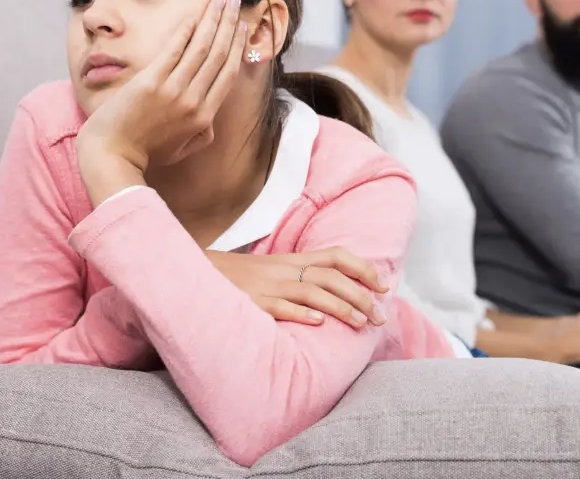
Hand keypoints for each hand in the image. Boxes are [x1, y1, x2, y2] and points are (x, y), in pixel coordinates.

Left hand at [77, 0, 246, 180]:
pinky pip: (172, 51)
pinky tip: (193, 17)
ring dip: (212, 21)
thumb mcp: (182, 149)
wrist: (112, 155)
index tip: (242, 28)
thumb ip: (202, 134)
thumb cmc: (145, 153)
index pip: (228, 74)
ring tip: (219, 1)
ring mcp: (172, 90)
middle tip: (235, 3)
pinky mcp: (150, 82)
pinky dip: (184, 32)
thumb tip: (211, 120)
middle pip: (218, 55)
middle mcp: (193, 101)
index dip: (237, 47)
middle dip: (229, 25)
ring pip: (200, 49)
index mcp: (204, 117)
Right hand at [206, 247, 389, 328]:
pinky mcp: (253, 302)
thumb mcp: (273, 269)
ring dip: (340, 307)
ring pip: (312, 291)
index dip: (363, 268)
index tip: (383, 286)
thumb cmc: (239, 277)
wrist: (196, 273)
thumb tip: (333, 287)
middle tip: (379, 316)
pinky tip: (318, 323)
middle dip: (360, 296)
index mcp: (293, 260)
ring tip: (359, 323)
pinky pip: (280, 306)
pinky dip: (300, 313)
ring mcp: (269, 286)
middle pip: (332, 276)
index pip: (337, 256)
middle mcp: (285, 270)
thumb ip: (300, 274)